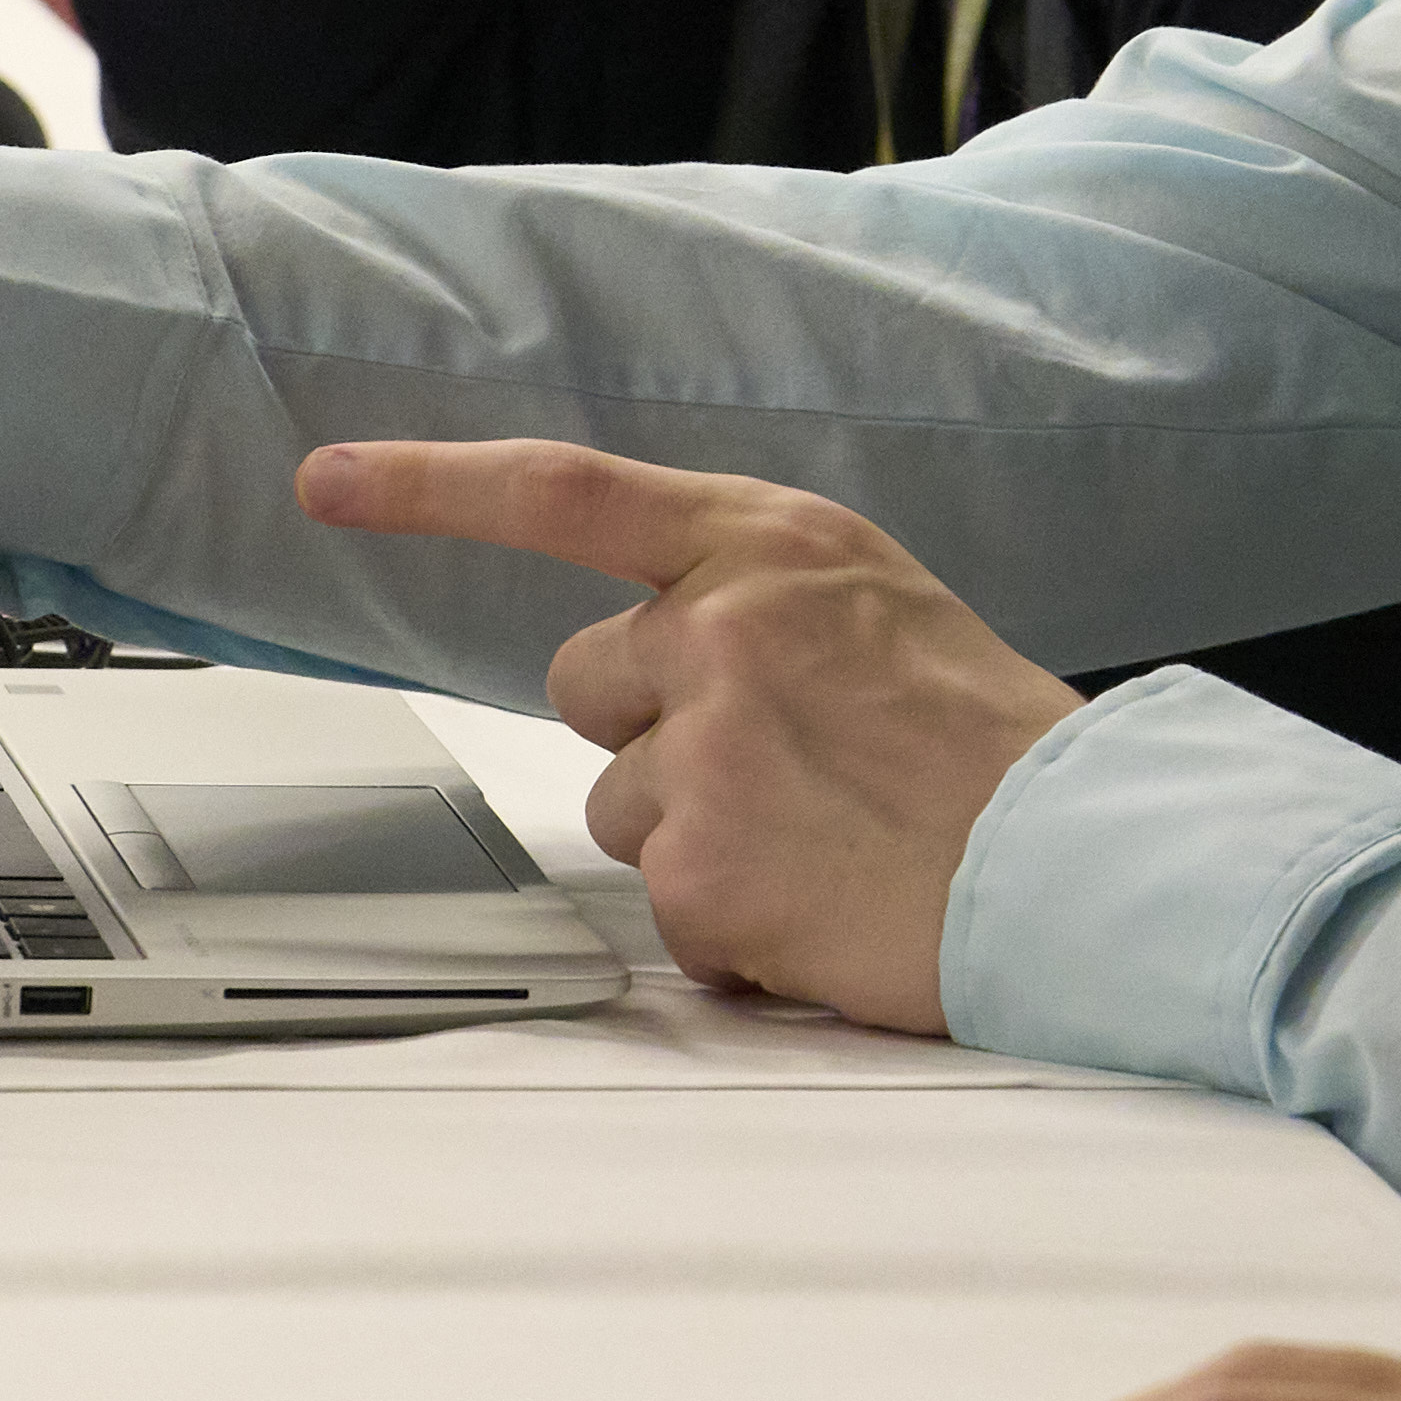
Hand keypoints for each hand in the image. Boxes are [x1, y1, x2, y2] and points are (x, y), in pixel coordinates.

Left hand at [296, 439, 1078, 1033]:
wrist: (1074, 858)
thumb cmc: (989, 739)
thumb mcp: (876, 603)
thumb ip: (756, 597)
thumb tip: (658, 641)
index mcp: (770, 542)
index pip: (563, 489)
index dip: (427, 483)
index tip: (326, 480)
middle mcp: (722, 625)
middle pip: (584, 681)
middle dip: (654, 732)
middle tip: (782, 765)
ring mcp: (706, 745)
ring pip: (622, 801)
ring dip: (700, 833)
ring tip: (822, 835)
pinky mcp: (700, 864)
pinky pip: (667, 902)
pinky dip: (732, 920)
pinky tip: (820, 901)